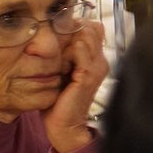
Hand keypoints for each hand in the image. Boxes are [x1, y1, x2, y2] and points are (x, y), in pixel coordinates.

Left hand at [41, 19, 106, 152]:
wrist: (65, 125)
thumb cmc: (61, 101)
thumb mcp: (63, 73)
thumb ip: (64, 55)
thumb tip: (51, 38)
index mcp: (97, 60)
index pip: (93, 28)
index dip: (76, 27)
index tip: (59, 39)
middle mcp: (101, 60)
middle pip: (90, 27)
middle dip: (70, 32)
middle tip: (57, 49)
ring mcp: (97, 67)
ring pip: (85, 34)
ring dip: (67, 41)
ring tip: (58, 58)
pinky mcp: (88, 74)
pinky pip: (79, 49)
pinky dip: (66, 51)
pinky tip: (59, 65)